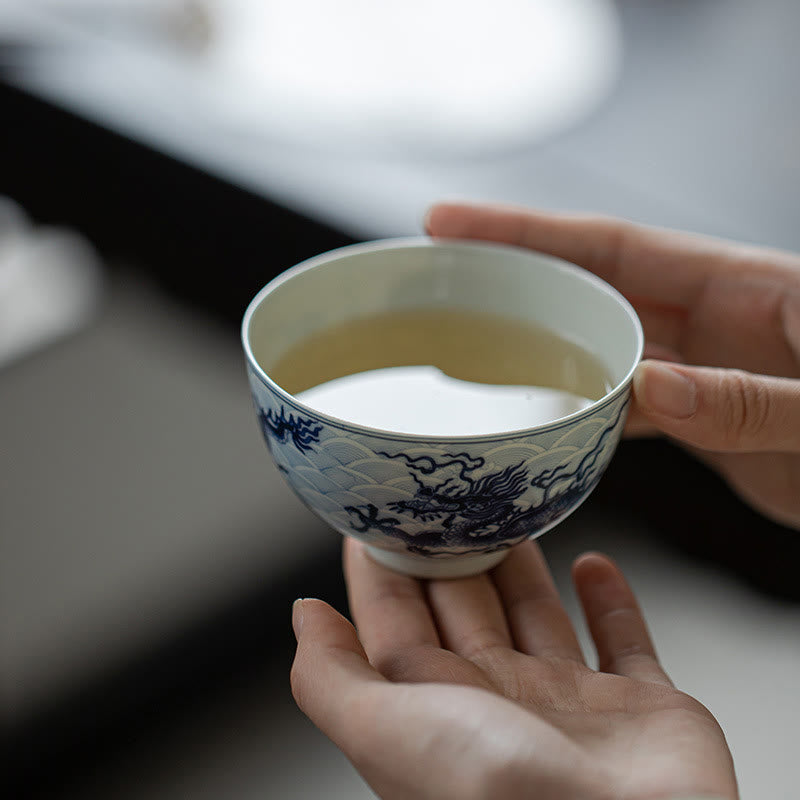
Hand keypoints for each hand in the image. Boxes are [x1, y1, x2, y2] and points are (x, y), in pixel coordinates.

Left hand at [291, 540, 736, 799]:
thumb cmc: (499, 797)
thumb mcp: (385, 731)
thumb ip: (331, 677)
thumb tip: (303, 615)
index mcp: (437, 709)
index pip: (398, 621)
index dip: (386, 568)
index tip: (382, 512)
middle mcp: (500, 704)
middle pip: (468, 608)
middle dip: (456, 553)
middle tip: (451, 495)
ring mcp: (572, 706)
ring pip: (538, 615)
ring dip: (524, 567)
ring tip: (512, 513)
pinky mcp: (644, 707)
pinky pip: (625, 640)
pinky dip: (610, 601)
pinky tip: (594, 562)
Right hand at [425, 203, 799, 528]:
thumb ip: (747, 398)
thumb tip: (646, 387)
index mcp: (740, 286)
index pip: (610, 246)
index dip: (525, 230)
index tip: (448, 221)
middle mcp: (711, 319)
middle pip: (589, 290)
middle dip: (511, 283)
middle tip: (432, 288)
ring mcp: (706, 368)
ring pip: (599, 350)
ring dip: (539, 354)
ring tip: (470, 361)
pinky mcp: (710, 416)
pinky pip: (628, 405)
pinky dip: (585, 414)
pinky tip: (549, 426)